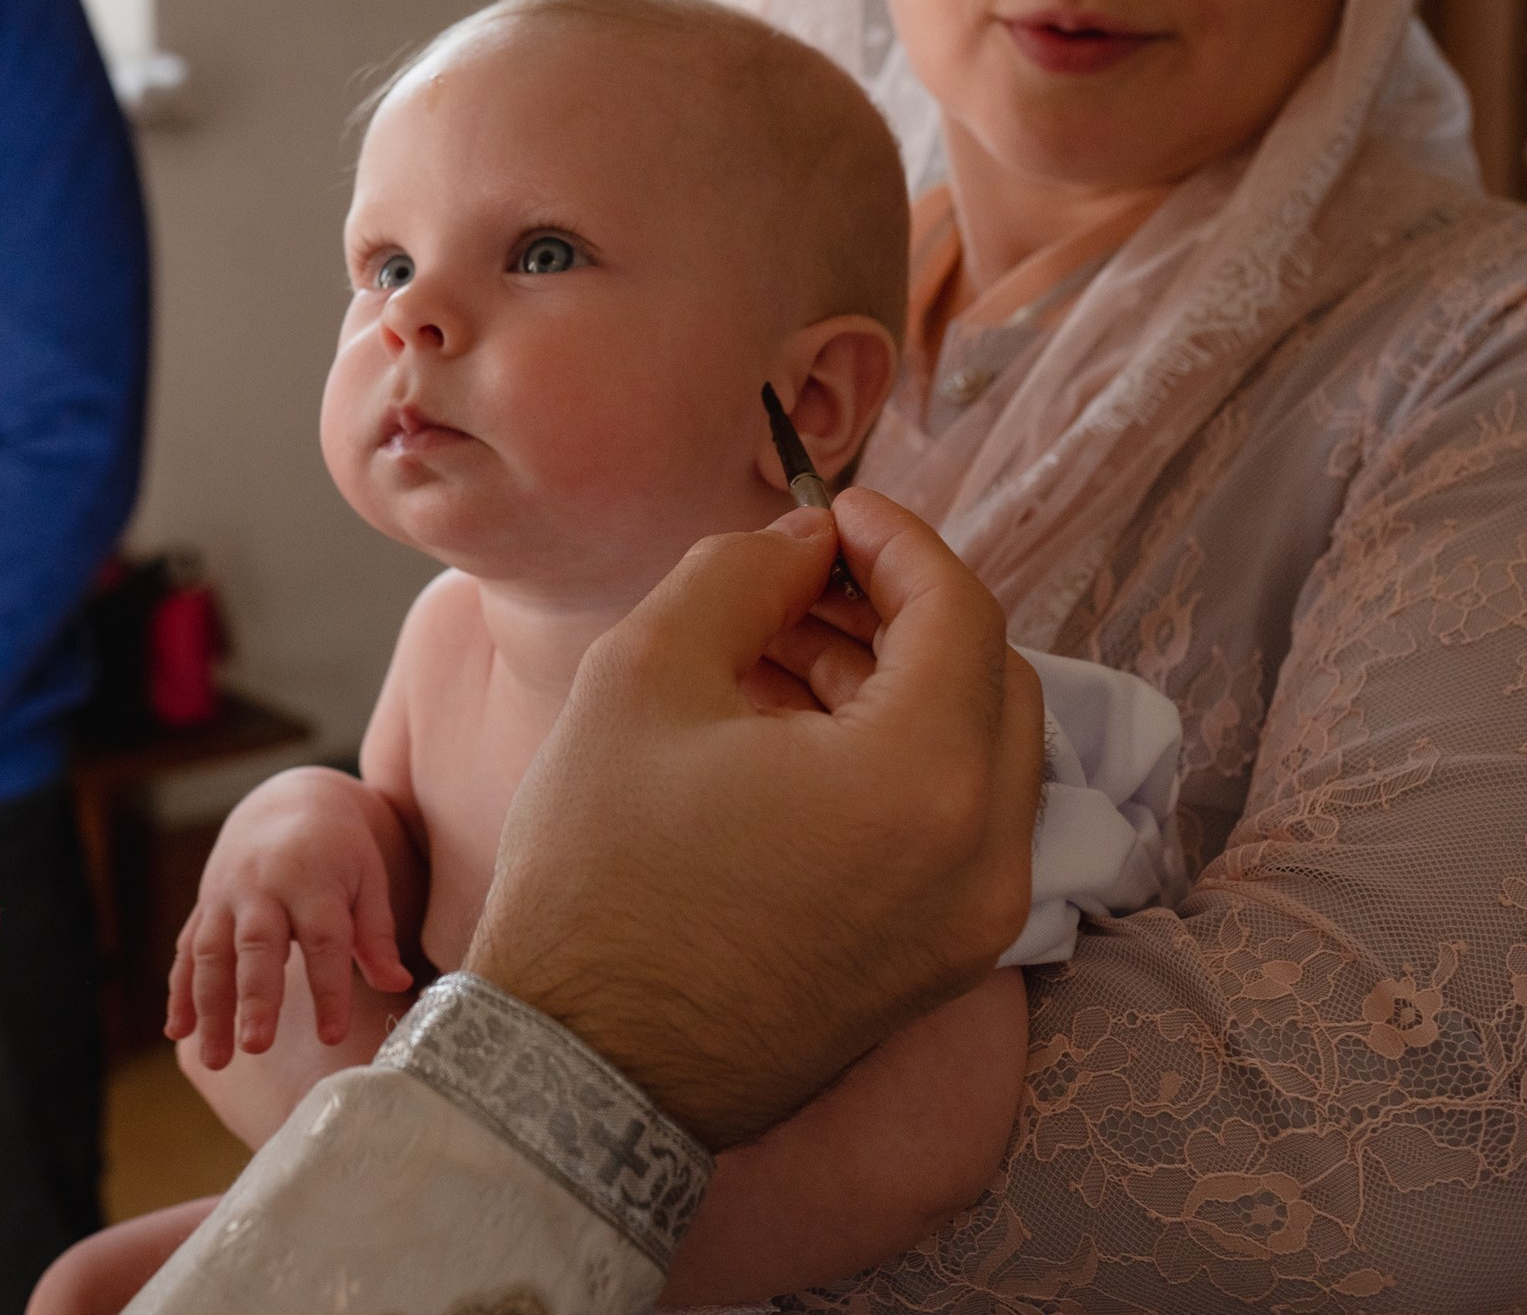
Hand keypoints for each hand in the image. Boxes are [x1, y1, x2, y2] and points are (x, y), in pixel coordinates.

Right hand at [165, 766, 415, 1067]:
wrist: (284, 801)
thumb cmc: (338, 849)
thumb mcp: (367, 878)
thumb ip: (376, 933)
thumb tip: (396, 984)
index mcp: (312, 880)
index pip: (323, 940)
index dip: (329, 989)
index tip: (332, 1035)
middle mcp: (263, 888)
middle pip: (257, 946)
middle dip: (255, 997)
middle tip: (256, 1046)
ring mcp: (226, 896)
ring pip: (212, 953)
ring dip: (210, 1007)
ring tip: (215, 1060)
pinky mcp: (205, 906)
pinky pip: (188, 950)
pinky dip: (180, 991)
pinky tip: (178, 1032)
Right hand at [466, 491, 1044, 1150]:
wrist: (583, 1065)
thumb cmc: (599, 872)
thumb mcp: (645, 675)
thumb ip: (740, 574)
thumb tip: (803, 546)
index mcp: (922, 778)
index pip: (960, 610)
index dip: (896, 539)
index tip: (832, 510)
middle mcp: (982, 858)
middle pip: (991, 678)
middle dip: (904, 609)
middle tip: (802, 580)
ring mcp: (971, 924)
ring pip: (980, 754)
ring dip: (901, 684)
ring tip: (777, 655)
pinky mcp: (939, 965)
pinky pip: (956, 828)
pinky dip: (901, 763)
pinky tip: (795, 742)